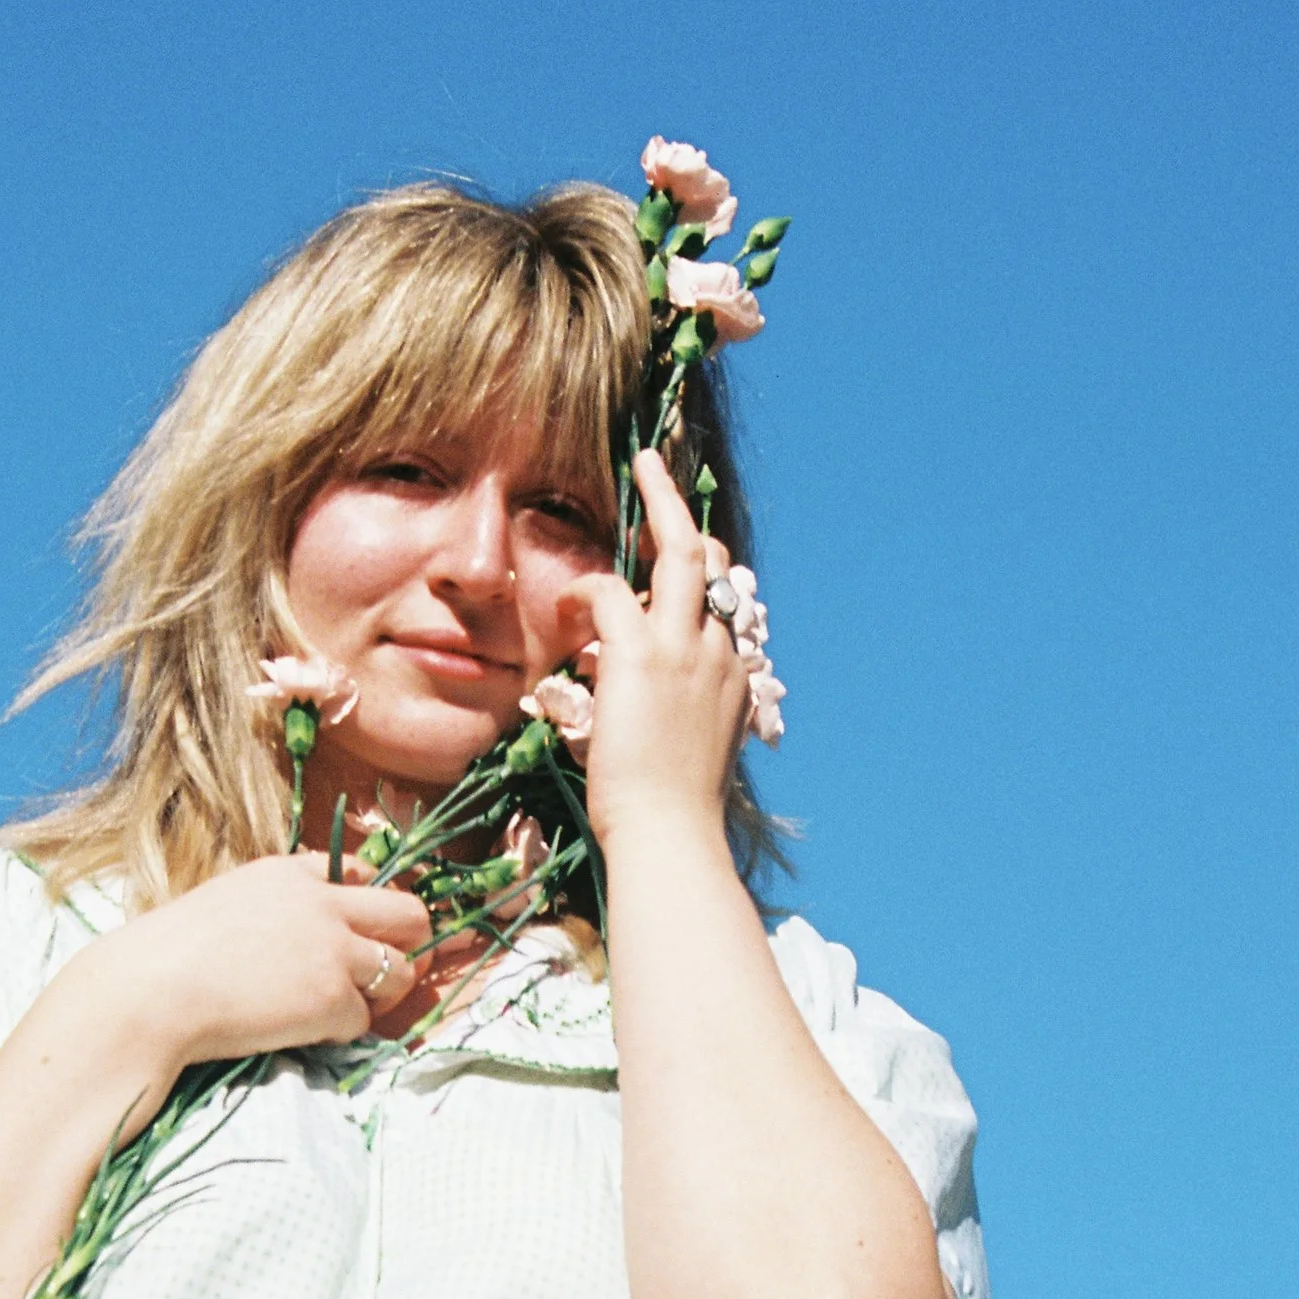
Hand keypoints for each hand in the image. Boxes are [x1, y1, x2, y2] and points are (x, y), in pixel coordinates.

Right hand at [73, 854, 435, 1093]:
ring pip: (402, 972)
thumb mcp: (227, 903)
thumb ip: (275, 907)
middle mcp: (324, 903)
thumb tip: (303, 934)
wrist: (149, 992)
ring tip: (337, 1008)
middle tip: (384, 971)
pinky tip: (301, 1031)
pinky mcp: (333, 998)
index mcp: (292, 873)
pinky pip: (364, 1020)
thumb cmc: (169, 956)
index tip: (359, 930)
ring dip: (379, 994)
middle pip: (409, 914)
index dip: (369, 905)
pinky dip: (340, 1031)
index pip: (363, 871)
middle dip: (409, 943)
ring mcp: (334, 950)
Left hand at [560, 451, 752, 852]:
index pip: (725, 606)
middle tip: (659, 472)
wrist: (670, 834)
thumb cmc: (670, 815)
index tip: (689, 554)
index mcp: (733, 679)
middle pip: (712, 561)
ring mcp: (685, 648)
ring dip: (659, 500)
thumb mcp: (685, 754)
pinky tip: (565, 605)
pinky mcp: (642, 655)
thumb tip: (643, 704)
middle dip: (685, 511)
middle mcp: (719, 652)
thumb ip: (674, 716)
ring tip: (642, 464)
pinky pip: (609, 594)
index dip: (705, 574)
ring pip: (681, 550)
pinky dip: (584, 592)